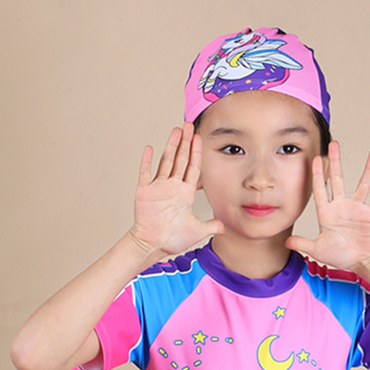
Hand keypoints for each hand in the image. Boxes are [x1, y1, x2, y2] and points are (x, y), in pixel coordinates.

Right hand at [131, 122, 223, 256]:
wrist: (153, 245)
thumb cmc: (172, 239)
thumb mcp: (197, 231)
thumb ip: (211, 226)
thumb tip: (225, 227)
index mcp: (185, 194)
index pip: (192, 168)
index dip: (196, 153)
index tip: (199, 138)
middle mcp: (172, 187)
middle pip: (180, 160)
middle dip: (185, 142)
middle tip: (189, 125)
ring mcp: (158, 188)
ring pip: (166, 162)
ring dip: (171, 146)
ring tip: (176, 130)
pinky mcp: (144, 192)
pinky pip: (145, 173)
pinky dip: (147, 161)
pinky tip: (150, 148)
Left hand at [286, 142, 369, 272]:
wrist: (358, 261)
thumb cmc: (339, 255)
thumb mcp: (316, 250)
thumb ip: (302, 243)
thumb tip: (285, 242)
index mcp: (327, 213)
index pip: (320, 190)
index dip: (317, 174)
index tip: (315, 158)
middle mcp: (342, 206)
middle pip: (338, 179)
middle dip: (335, 162)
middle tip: (334, 144)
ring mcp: (357, 208)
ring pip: (363, 184)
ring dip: (369, 169)